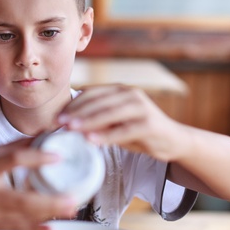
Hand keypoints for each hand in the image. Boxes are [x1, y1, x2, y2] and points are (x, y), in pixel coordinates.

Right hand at [0, 138, 76, 229]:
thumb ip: (13, 147)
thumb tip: (43, 133)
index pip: (13, 160)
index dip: (36, 158)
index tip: (58, 157)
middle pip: (21, 199)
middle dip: (49, 201)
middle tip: (73, 199)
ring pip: (21, 217)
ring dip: (47, 215)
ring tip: (71, 210)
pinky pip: (14, 228)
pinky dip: (33, 229)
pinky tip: (50, 229)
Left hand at [58, 84, 181, 160]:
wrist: (172, 139)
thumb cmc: (138, 130)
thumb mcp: (116, 122)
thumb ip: (98, 118)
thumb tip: (68, 123)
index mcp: (120, 90)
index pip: (91, 93)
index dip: (73, 104)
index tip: (57, 116)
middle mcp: (131, 94)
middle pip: (98, 102)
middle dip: (76, 112)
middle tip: (59, 122)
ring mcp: (141, 108)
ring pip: (109, 113)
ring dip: (88, 121)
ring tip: (71, 129)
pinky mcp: (149, 124)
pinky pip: (124, 130)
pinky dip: (106, 136)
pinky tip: (91, 140)